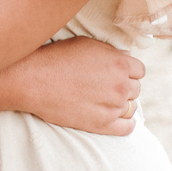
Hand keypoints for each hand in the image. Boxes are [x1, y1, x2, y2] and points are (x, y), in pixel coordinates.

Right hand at [18, 37, 144, 135]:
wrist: (32, 79)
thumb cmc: (55, 57)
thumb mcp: (84, 44)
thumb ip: (110, 52)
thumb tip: (126, 59)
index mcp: (119, 64)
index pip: (139, 70)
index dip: (127, 70)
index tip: (115, 71)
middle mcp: (120, 85)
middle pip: (136, 88)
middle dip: (123, 85)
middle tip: (104, 84)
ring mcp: (113, 107)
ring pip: (131, 107)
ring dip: (121, 103)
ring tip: (103, 99)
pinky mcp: (103, 124)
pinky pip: (127, 127)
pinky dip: (124, 122)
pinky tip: (113, 115)